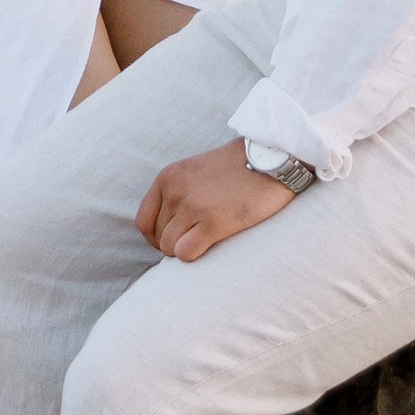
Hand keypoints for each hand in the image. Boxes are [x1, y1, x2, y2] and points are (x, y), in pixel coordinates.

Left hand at [136, 137, 300, 262]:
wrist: (272, 158)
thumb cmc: (238, 167)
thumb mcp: (195, 170)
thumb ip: (177, 192)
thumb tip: (167, 227)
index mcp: (167, 177)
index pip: (143, 221)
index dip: (156, 237)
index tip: (173, 239)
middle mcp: (174, 191)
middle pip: (157, 237)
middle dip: (174, 244)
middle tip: (196, 241)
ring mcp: (192, 207)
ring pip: (169, 248)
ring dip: (185, 250)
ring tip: (206, 241)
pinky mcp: (213, 222)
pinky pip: (185, 253)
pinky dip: (194, 256)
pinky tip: (210, 246)